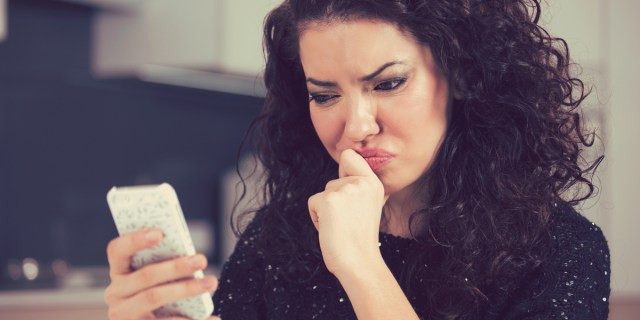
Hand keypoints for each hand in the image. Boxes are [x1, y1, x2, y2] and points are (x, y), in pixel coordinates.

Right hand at [104, 228, 219, 319]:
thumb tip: (191, 256)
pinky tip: (212, 317)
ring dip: (186, 288)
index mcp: (119, 272)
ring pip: (154, 297)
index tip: (159, 233)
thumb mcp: (152, 280)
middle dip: (175, 266)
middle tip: (201, 259)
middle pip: (145, 275)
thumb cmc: (154, 295)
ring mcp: (123, 316)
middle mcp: (115, 294)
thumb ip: (162, 265)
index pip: (118, 250)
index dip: (135, 240)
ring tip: (211, 282)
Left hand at [308, 149, 386, 275]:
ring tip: (341, 226)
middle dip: (334, 200)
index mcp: (373, 183)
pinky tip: (330, 229)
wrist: (358, 261)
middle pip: (332, 181)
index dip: (342, 169)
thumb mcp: (371, 205)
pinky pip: (313, 202)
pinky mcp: (328, 200)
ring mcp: (344, 190)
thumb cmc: (360, 237)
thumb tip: (348, 164)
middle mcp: (361, 183)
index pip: (349, 156)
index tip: (345, 187)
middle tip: (348, 221)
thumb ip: (361, 187)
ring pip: (323, 192)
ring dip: (326, 210)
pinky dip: (316, 217)